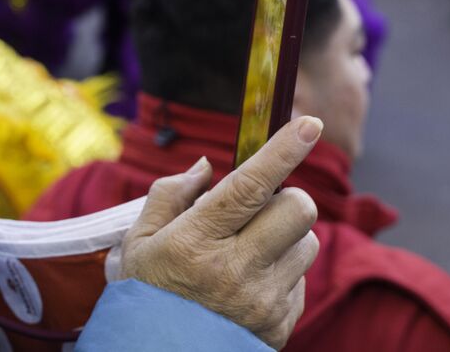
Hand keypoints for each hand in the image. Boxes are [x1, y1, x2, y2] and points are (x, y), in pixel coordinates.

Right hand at [119, 116, 322, 348]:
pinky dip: (282, 273)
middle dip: (285, 197)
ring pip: (306, 243)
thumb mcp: (140, 241)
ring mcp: (262, 302)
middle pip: (297, 210)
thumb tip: (206, 167)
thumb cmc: (147, 293)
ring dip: (285, 237)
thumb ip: (170, 195)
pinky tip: (249, 285)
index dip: (282, 151)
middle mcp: (235, 271)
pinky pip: (300, 280)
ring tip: (250, 252)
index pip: (249, 186)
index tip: (309, 124)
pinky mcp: (280, 325)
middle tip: (260, 207)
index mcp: (196, 242)